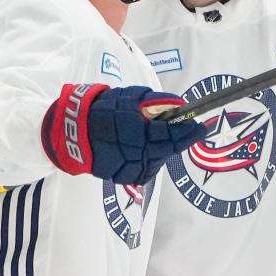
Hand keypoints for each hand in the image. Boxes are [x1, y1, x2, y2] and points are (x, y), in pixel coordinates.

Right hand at [42, 85, 206, 184]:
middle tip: (193, 130)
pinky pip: (149, 167)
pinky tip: (146, 148)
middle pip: (170, 149)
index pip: (171, 133)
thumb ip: (155, 101)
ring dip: (166, 148)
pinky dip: (153, 157)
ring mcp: (133, 168)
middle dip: (182, 139)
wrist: (75, 133)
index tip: (200, 126)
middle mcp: (136, 153)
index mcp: (137, 131)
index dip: (188, 131)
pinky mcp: (128, 177)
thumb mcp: (129, 97)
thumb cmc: (103, 110)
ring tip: (159, 136)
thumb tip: (180, 104)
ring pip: (161, 159)